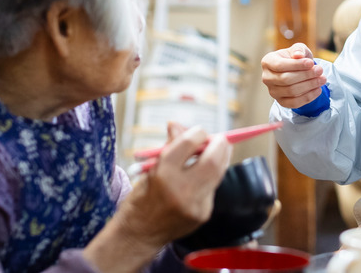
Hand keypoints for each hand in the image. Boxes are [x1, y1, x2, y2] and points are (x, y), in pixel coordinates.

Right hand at [110, 123, 231, 243]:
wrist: (139, 234)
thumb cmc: (141, 198)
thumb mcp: (150, 169)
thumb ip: (169, 147)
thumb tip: (176, 124)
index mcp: (163, 174)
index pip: (189, 143)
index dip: (197, 132)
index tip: (199, 131)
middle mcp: (181, 190)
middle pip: (212, 159)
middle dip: (220, 145)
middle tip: (221, 138)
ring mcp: (195, 204)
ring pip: (218, 174)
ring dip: (221, 159)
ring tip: (218, 151)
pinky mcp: (203, 214)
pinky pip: (212, 188)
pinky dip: (211, 177)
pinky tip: (205, 175)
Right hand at [260, 43, 326, 107]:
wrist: (297, 70)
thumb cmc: (296, 58)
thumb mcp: (298, 49)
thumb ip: (298, 49)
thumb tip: (298, 55)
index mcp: (268, 62)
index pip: (280, 65)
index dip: (297, 65)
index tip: (311, 63)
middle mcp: (267, 77)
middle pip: (286, 79)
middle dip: (306, 75)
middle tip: (320, 70)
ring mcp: (272, 91)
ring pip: (291, 91)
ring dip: (309, 85)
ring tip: (322, 79)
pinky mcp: (281, 102)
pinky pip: (294, 103)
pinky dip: (308, 97)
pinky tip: (318, 90)